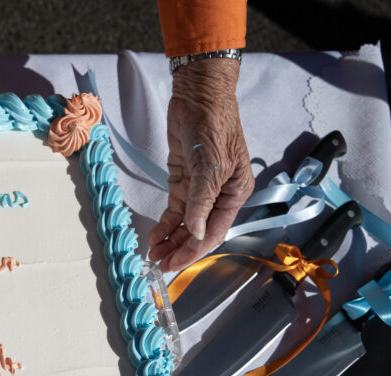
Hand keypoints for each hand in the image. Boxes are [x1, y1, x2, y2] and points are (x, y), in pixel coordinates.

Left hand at [148, 59, 253, 271]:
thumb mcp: (210, 165)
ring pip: (186, 224)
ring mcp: (200, 189)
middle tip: (160, 264)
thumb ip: (202, 201)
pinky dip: (165, 224)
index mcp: (236, 193)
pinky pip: (175, 210)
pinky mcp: (183, 181)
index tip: (176, 264)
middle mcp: (220, 195)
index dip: (195, 251)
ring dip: (171, 240)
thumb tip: (197, 232)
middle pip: (200, 232)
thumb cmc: (214, 125)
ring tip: (154, 254)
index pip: (216, 232)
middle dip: (180, 249)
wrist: (198, 96)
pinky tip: (154, 236)